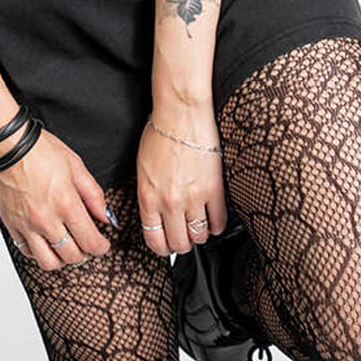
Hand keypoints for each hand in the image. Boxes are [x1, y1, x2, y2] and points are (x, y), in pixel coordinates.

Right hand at [0, 128, 113, 268]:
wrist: (3, 144)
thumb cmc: (36, 148)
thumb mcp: (74, 164)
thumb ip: (93, 194)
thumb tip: (106, 216)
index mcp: (66, 203)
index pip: (90, 241)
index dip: (101, 247)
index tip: (103, 244)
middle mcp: (46, 219)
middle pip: (72, 257)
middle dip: (85, 254)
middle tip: (87, 245)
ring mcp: (27, 225)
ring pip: (49, 262)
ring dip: (62, 259)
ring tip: (67, 248)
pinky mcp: (11, 225)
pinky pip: (27, 252)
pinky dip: (40, 253)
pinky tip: (46, 242)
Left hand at [136, 103, 228, 255]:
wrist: (180, 112)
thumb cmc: (160, 133)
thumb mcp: (142, 169)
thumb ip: (148, 195)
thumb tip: (154, 215)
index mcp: (148, 197)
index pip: (154, 240)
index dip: (162, 247)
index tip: (167, 244)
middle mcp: (169, 202)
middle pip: (178, 244)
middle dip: (182, 243)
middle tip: (185, 235)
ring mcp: (193, 198)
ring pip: (199, 236)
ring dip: (200, 234)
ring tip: (199, 224)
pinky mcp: (214, 189)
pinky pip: (218, 222)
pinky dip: (216, 225)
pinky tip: (213, 217)